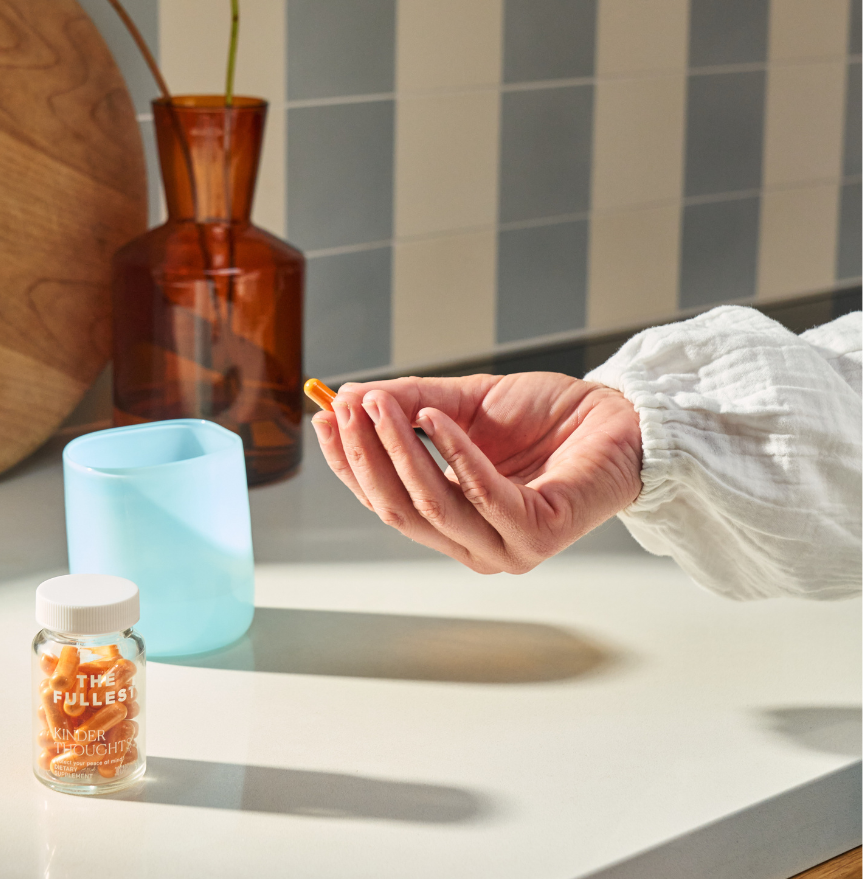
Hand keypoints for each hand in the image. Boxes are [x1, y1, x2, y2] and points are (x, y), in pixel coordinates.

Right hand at [311, 373, 641, 573]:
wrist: (620, 419)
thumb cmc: (547, 418)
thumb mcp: (463, 404)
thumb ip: (410, 405)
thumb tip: (351, 397)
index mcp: (450, 522)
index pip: (382, 500)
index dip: (349, 461)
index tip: (325, 415)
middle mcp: (471, 546)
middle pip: (397, 509)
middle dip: (365, 456)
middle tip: (349, 406)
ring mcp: (504, 549)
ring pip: (432, 506)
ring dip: (400, 450)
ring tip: (383, 403)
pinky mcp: (538, 535)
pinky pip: (483, 496)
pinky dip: (454, 454)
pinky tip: (435, 415)